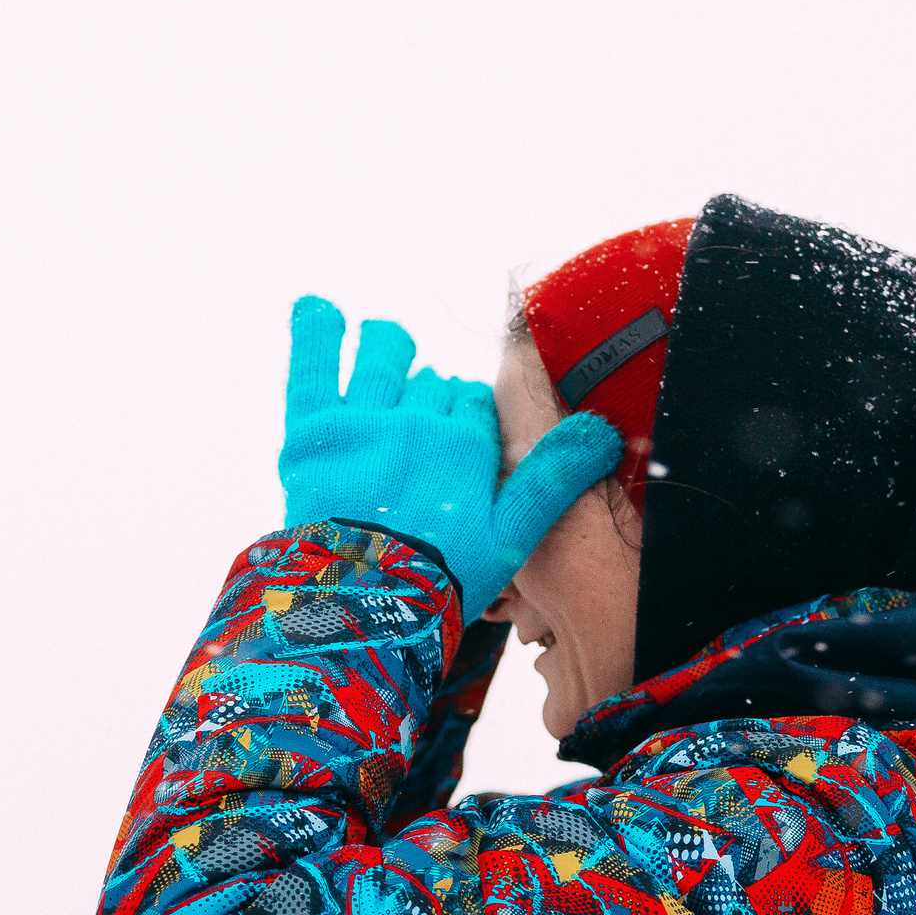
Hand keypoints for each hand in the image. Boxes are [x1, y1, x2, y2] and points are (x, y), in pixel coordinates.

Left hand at [278, 296, 620, 613]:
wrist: (363, 608)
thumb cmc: (443, 579)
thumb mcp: (512, 534)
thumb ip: (554, 478)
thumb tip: (603, 430)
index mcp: (466, 442)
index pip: (473, 402)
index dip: (469, 416)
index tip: (462, 438)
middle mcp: (416, 419)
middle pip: (430, 385)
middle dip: (432, 397)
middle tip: (422, 430)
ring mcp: (362, 420)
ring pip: (384, 360)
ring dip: (390, 349)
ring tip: (390, 345)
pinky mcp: (312, 430)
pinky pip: (312, 365)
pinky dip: (315, 331)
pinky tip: (316, 307)